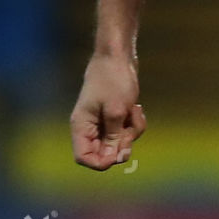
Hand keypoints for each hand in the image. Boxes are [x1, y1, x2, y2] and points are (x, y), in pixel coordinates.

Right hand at [70, 52, 146, 170]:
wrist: (118, 56)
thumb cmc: (113, 80)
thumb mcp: (116, 111)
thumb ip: (115, 137)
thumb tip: (115, 159)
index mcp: (82, 126)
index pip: (83, 157)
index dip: (100, 162)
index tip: (117, 154)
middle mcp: (90, 127)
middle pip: (104, 152)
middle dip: (121, 143)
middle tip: (128, 128)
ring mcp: (103, 122)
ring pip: (119, 142)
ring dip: (132, 131)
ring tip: (133, 111)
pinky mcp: (115, 116)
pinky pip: (127, 131)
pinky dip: (134, 122)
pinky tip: (136, 108)